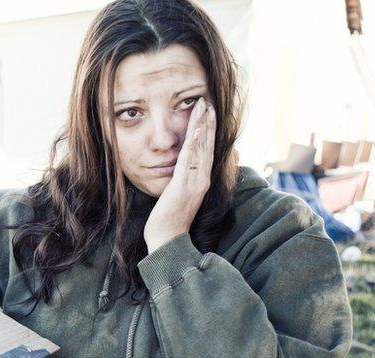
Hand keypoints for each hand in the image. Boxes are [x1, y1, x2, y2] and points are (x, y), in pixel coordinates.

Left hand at [144, 97, 216, 252]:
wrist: (167, 239)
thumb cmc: (169, 219)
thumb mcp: (178, 194)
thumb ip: (182, 180)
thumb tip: (179, 168)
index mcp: (200, 180)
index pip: (207, 149)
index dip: (208, 130)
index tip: (208, 112)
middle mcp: (202, 179)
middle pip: (207, 144)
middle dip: (207, 122)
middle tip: (208, 101)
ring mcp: (194, 182)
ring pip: (200, 148)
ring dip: (202, 126)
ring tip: (203, 107)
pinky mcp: (183, 186)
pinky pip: (189, 161)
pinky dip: (193, 144)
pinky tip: (195, 130)